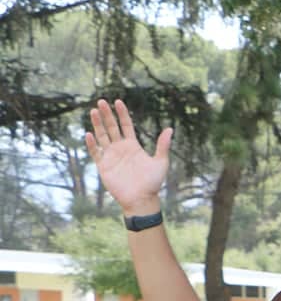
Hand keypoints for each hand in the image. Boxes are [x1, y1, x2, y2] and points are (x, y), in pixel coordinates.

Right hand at [85, 99, 171, 215]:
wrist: (142, 199)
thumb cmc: (153, 183)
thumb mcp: (161, 162)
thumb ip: (163, 145)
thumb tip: (170, 129)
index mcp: (133, 146)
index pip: (126, 125)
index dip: (122, 114)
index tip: (118, 101)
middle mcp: (121, 148)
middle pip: (112, 127)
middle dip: (107, 115)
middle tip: (102, 101)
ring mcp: (111, 156)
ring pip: (102, 136)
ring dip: (97, 124)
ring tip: (94, 111)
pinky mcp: (103, 166)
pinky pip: (96, 152)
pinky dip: (92, 144)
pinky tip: (89, 134)